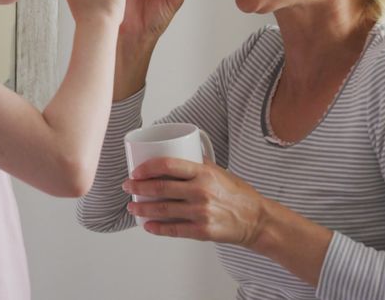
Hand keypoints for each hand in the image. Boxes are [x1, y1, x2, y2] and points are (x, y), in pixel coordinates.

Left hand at [122, 157, 267, 246]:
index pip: (168, 165)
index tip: (136, 171)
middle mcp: (201, 191)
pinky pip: (173, 230)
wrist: (256, 219)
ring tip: (133, 206)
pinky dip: (157, 228)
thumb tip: (177, 153)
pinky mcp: (202, 231)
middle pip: (160, 188)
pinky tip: (147, 225)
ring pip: (163, 210)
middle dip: (139, 187)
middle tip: (129, 186)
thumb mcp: (220, 172)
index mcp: (204, 173)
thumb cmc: (238, 194)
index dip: (147, 167)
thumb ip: (199, 164)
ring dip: (142, 208)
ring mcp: (201, 212)